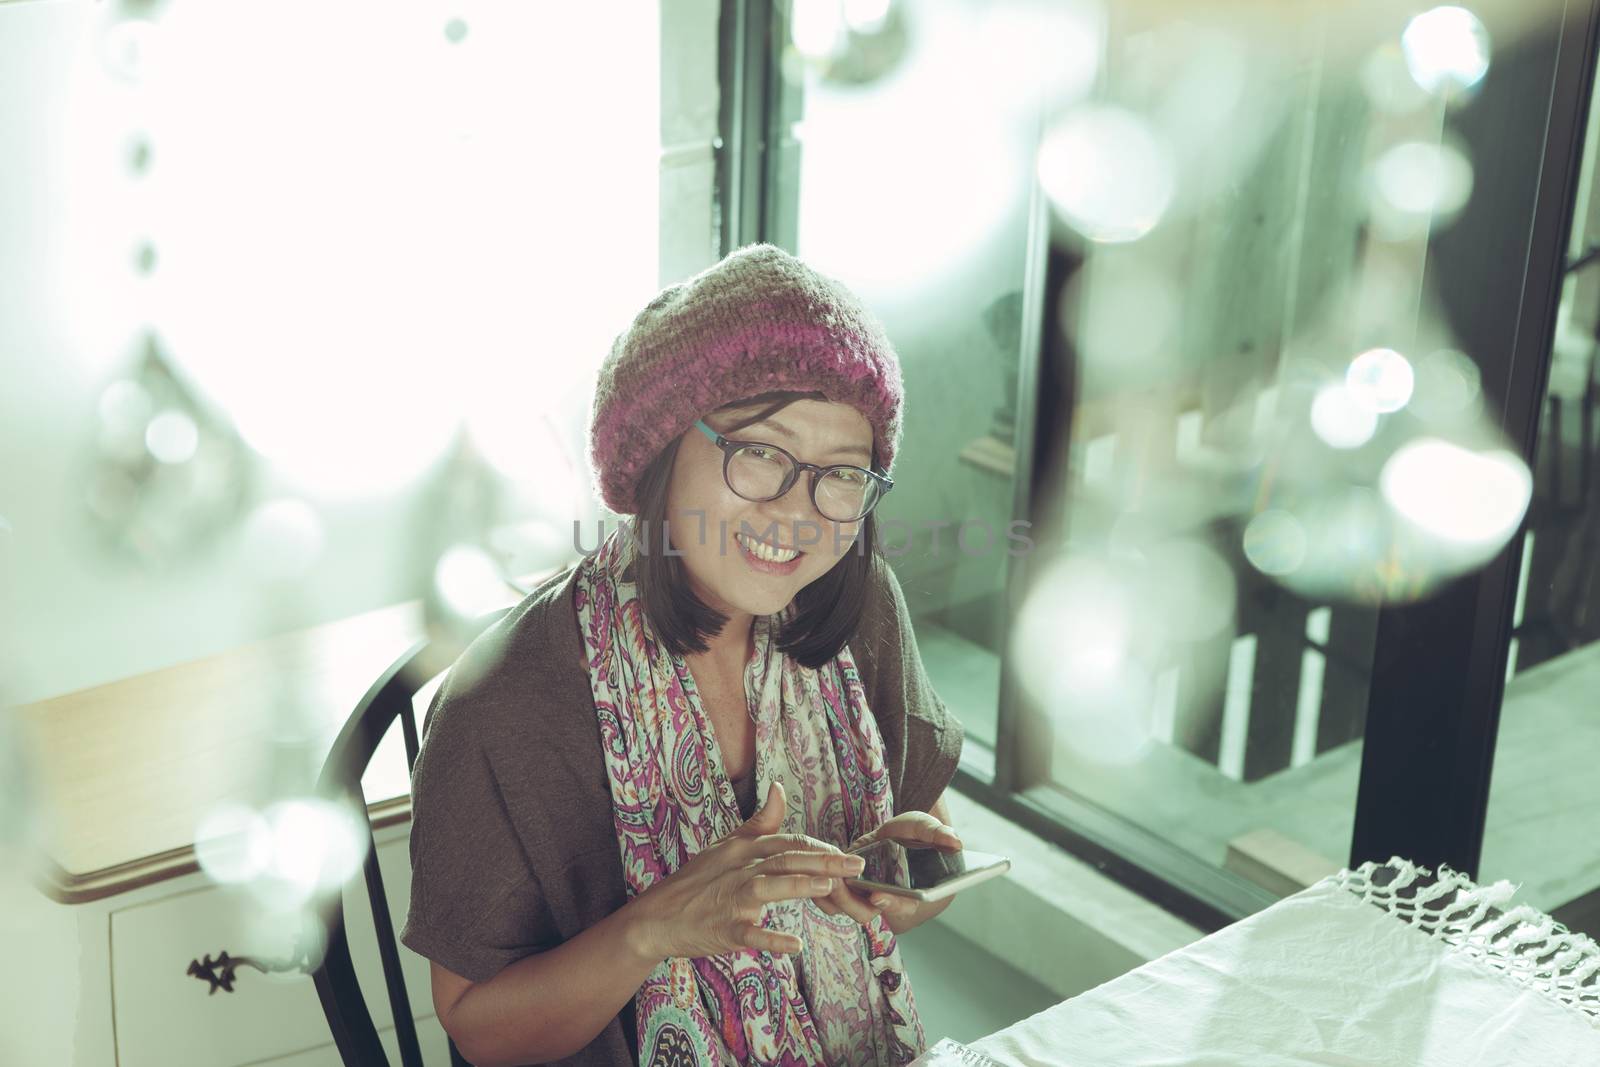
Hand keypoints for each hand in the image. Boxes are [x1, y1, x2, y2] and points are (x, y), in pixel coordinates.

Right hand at [625, 781, 866, 959]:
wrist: (657, 917)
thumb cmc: (697, 880)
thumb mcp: (727, 845)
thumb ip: (759, 822)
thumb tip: (779, 788)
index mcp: (745, 850)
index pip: (788, 842)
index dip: (821, 848)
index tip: (852, 855)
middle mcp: (739, 870)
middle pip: (785, 860)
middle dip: (823, 861)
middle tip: (857, 867)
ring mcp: (730, 899)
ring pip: (766, 888)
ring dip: (797, 885)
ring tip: (828, 886)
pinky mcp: (723, 929)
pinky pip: (748, 933)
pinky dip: (770, 939)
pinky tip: (795, 944)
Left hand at [812, 810, 963, 926]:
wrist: (894, 834)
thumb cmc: (915, 835)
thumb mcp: (925, 828)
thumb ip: (938, 834)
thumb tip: (955, 842)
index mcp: (912, 894)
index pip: (903, 908)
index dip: (892, 905)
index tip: (878, 896)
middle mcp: (886, 900)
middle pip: (867, 913)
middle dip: (852, 902)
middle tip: (840, 883)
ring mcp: (864, 896)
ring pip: (845, 908)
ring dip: (833, 895)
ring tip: (826, 875)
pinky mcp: (846, 888)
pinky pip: (829, 898)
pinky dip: (820, 888)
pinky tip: (814, 872)